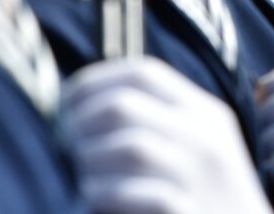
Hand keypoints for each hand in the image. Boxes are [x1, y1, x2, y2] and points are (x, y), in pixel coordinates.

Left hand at [62, 56, 269, 213]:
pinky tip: (91, 200)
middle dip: (80, 123)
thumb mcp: (202, 148)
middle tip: (63, 144)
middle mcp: (205, 138)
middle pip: (125, 106)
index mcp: (206, 113)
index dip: (94, 81)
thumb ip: (162, 120)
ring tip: (79, 175)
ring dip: (88, 160)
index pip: (144, 72)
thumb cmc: (210, 200)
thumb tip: (89, 104)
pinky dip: (104, 194)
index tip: (67, 102)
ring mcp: (198, 178)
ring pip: (130, 146)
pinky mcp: (187, 213)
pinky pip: (134, 194)